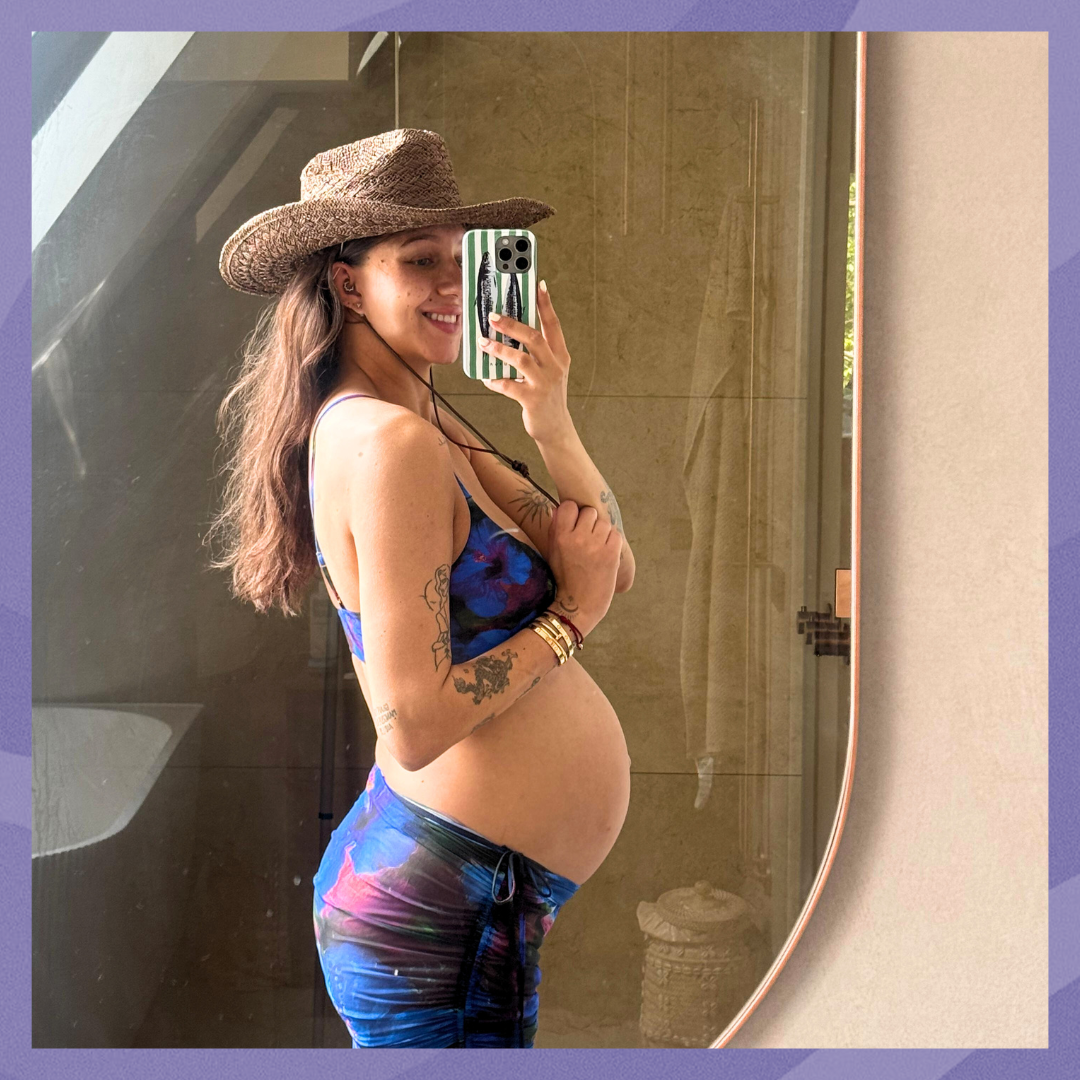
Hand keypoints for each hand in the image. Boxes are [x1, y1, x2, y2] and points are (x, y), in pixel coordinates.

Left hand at [478, 281, 574, 444]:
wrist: (556, 429)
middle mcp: (555, 367)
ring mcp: (544, 383)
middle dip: (513, 324)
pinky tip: (486, 376)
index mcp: (560, 356)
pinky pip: (508, 386)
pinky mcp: (533, 400)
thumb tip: (511, 330)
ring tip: (483, 342)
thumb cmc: (547, 396)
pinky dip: (495, 380)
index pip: (553, 325)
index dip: (546, 304)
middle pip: (534, 338)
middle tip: (493, 315)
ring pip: (521, 359)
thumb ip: (537, 352)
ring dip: (499, 349)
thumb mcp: (549, 371)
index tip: (538, 284)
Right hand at [546, 499, 622, 637]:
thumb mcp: (553, 553)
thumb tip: (561, 508)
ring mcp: (596, 545)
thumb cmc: (564, 580)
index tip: (575, 522)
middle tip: (588, 537)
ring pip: (604, 523)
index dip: (574, 513)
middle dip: (590, 522)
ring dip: (602, 532)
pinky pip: (616, 534)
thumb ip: (556, 530)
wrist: (579, 605)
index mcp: (560, 536)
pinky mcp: (611, 554)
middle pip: (589, 512)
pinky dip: (613, 542)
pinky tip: (606, 553)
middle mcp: (578, 537)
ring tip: (597, 547)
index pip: (569, 506)